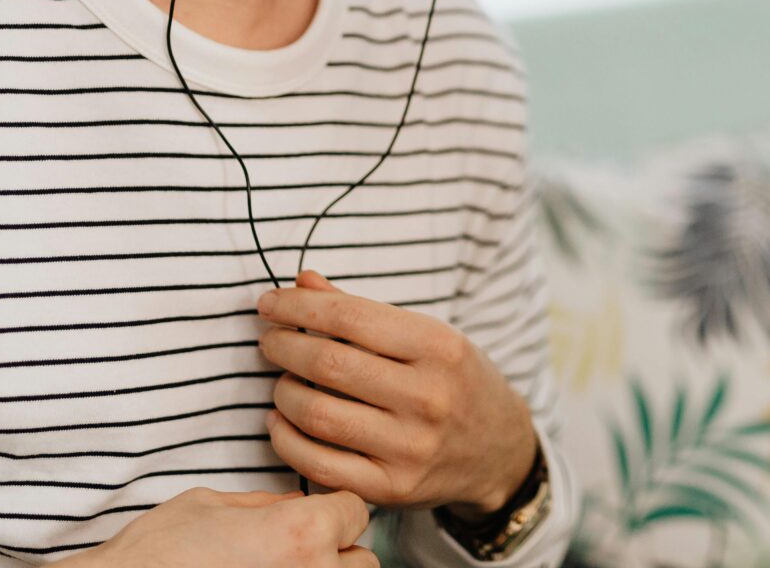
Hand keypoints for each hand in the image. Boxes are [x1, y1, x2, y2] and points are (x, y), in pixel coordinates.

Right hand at [64, 486, 374, 566]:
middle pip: (364, 561)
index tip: (316, 515)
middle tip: (298, 551)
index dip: (334, 509)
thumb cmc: (155, 554)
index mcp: (301, 533)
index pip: (356, 511)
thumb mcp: (211, 505)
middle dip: (337, 552)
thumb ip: (266, 504)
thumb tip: (296, 504)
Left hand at [256, 270, 538, 517]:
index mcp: (439, 347)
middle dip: (283, 346)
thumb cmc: (455, 381)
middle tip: (269, 341)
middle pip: (329, 365)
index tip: (269, 303)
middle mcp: (428, 397)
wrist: (499, 449)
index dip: (298, 306)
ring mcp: (411, 447)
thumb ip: (363, 312)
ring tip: (280, 381)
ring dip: (283, 392)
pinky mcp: (393, 488)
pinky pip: (319, 464)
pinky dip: (285, 439)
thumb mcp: (427, 336)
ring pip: (318, 415)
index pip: (350, 318)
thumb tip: (302, 281)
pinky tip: (280, 420)